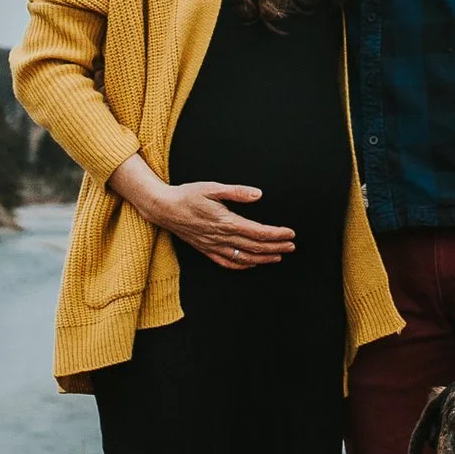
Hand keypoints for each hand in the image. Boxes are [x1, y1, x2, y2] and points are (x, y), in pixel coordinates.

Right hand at [107, 153, 295, 270]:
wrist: (163, 208)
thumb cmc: (187, 195)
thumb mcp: (212, 188)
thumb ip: (236, 192)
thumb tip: (258, 194)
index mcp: (225, 221)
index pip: (257, 232)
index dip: (276, 234)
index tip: (290, 233)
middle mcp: (220, 237)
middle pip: (254, 246)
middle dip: (276, 247)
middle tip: (292, 246)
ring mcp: (213, 246)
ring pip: (243, 258)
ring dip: (263, 258)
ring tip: (278, 256)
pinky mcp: (206, 249)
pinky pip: (227, 262)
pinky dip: (242, 266)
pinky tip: (252, 264)